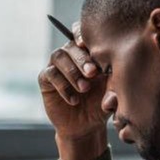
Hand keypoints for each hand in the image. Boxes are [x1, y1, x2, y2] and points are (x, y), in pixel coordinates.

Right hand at [38, 22, 109, 159]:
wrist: (86, 127)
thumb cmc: (102, 105)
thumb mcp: (111, 92)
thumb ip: (114, 80)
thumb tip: (113, 72)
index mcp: (88, 52)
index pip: (81, 33)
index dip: (82, 34)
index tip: (90, 45)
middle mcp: (71, 56)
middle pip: (70, 45)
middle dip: (82, 58)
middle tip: (93, 73)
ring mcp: (57, 66)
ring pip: (58, 56)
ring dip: (72, 71)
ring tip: (84, 88)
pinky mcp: (46, 80)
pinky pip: (50, 74)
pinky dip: (63, 86)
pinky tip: (74, 100)